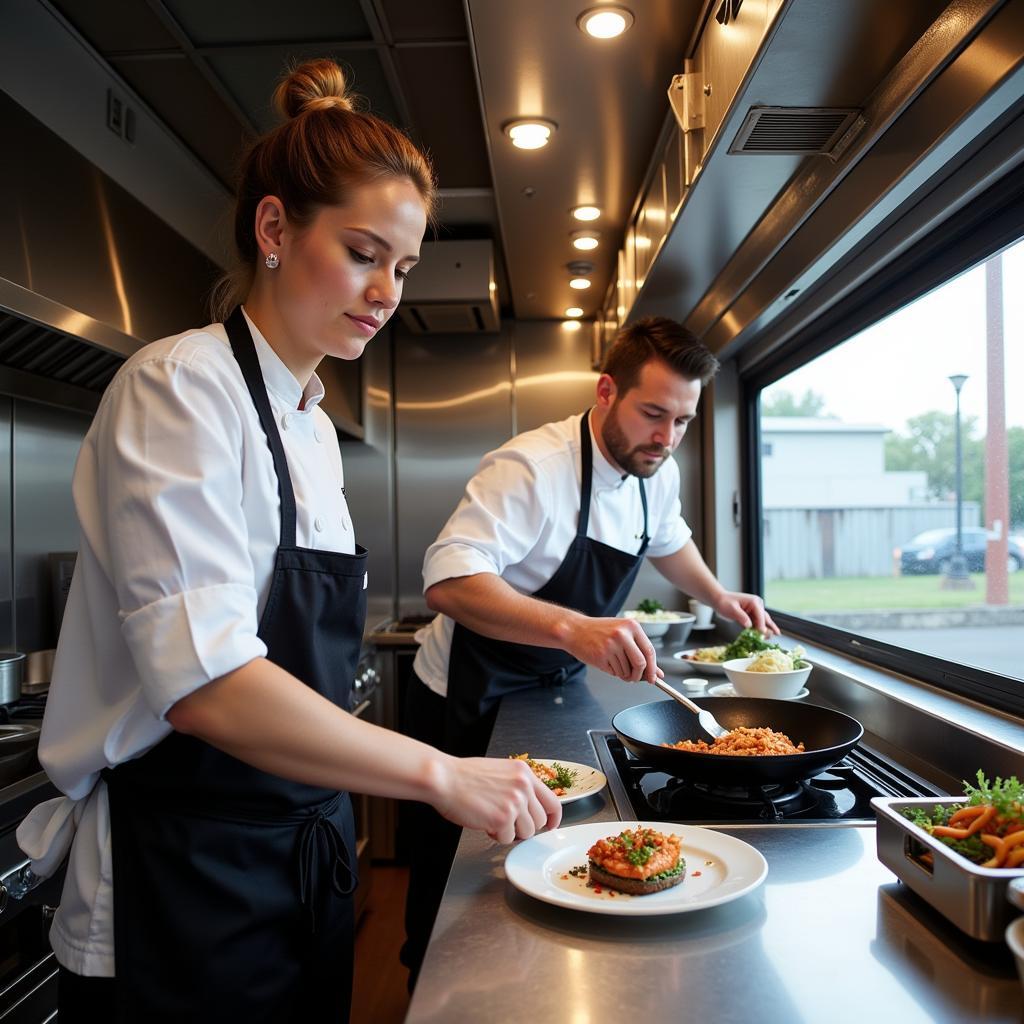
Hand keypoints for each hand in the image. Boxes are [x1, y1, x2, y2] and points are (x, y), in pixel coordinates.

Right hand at [430, 756, 561, 842]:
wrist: (444, 778)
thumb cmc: (464, 776)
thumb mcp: (500, 772)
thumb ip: (517, 786)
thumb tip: (528, 807)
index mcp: (524, 773)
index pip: (553, 801)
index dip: (553, 818)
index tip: (550, 826)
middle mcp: (523, 786)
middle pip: (540, 821)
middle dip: (524, 826)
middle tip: (506, 822)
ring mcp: (515, 802)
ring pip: (526, 832)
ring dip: (510, 831)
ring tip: (492, 819)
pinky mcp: (503, 818)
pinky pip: (507, 838)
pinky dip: (495, 835)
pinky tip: (483, 821)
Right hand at [562, 615, 661, 682]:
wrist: (575, 629)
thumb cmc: (599, 632)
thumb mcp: (622, 634)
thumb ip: (639, 651)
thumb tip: (656, 672)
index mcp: (631, 626)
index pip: (649, 651)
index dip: (653, 668)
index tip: (654, 677)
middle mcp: (622, 634)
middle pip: (640, 663)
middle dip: (639, 675)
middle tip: (635, 678)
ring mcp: (611, 645)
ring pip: (627, 671)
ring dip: (623, 674)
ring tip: (613, 662)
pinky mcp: (601, 655)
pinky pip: (615, 672)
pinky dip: (613, 672)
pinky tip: (606, 661)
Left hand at [714, 592, 778, 634]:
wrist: (718, 600)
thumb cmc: (724, 603)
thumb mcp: (732, 609)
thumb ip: (741, 617)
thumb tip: (749, 626)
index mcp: (754, 602)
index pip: (760, 616)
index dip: (762, 626)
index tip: (763, 634)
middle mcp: (757, 605)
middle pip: (765, 618)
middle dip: (769, 627)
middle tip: (775, 635)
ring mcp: (755, 609)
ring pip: (762, 621)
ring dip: (766, 629)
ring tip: (772, 636)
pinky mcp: (751, 614)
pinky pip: (757, 623)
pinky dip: (759, 629)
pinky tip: (764, 635)